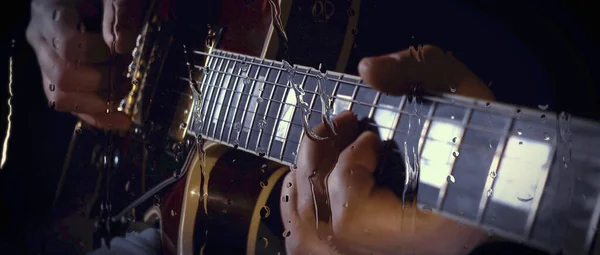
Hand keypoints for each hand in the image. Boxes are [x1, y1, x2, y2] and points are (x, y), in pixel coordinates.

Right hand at [26, 0, 142, 129]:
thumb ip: (118, 13)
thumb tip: (121, 47)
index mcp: (51, 14)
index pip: (68, 45)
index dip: (99, 54)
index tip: (120, 50)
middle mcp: (41, 40)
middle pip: (62, 78)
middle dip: (102, 81)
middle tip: (125, 71)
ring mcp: (45, 61)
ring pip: (60, 98)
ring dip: (100, 102)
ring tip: (125, 87)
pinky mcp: (56, 78)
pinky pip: (69, 105)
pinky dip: (97, 117)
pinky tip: (121, 121)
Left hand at [281, 45, 493, 254]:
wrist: (501, 178)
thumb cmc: (487, 143)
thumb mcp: (463, 93)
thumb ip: (419, 70)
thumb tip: (369, 70)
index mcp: (430, 230)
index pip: (353, 216)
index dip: (348, 169)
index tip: (369, 136)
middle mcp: (398, 252)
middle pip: (321, 225)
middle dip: (313, 164)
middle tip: (334, 126)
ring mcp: (379, 254)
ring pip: (309, 238)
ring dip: (302, 183)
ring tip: (322, 146)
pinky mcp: (367, 247)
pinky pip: (314, 240)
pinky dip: (304, 204)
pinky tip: (316, 174)